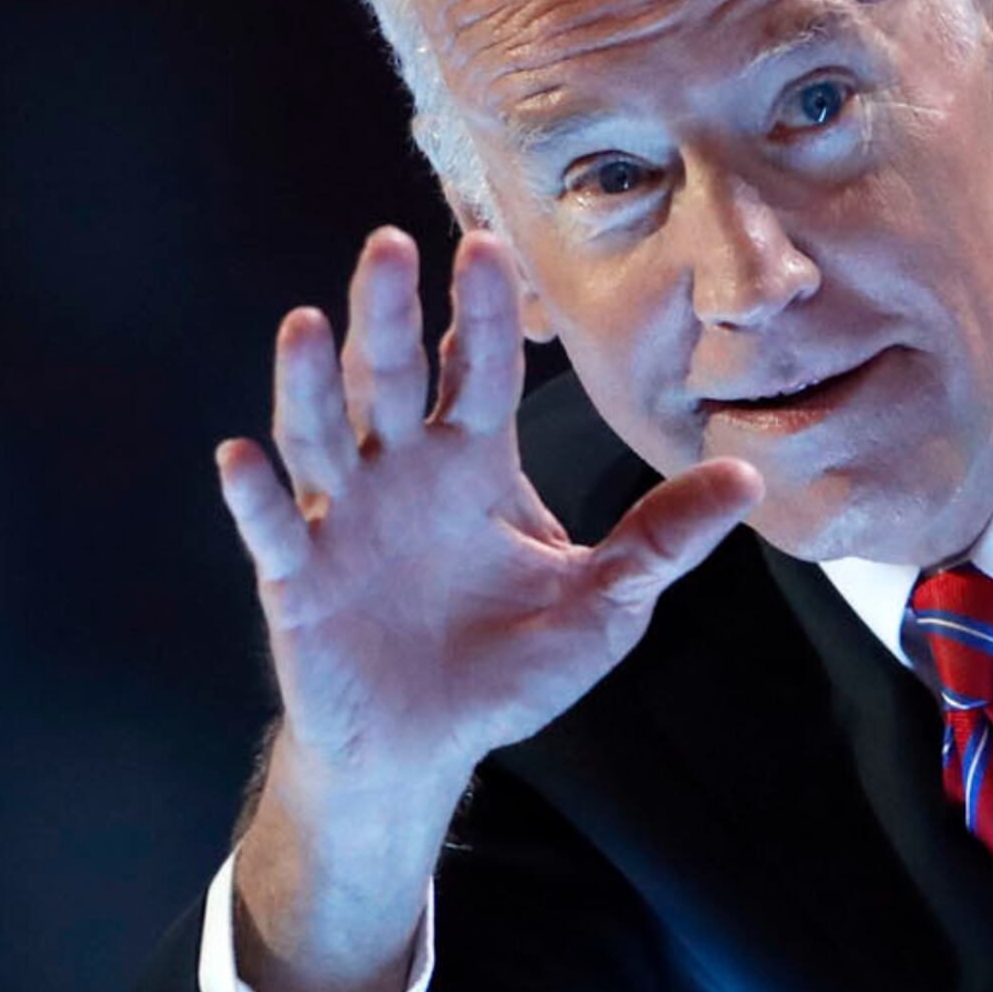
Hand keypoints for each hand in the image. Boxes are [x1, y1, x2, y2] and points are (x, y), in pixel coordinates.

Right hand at [213, 225, 759, 991]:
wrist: (429, 746)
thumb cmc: (511, 665)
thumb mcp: (604, 601)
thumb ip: (664, 539)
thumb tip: (750, 478)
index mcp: (473, 462)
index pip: (478, 371)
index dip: (480, 313)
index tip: (488, 246)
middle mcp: (403, 472)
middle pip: (391, 379)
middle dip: (388, 315)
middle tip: (390, 246)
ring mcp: (345, 519)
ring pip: (322, 436)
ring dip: (309, 382)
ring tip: (306, 323)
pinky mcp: (300, 579)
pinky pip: (275, 530)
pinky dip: (256, 497)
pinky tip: (242, 457)